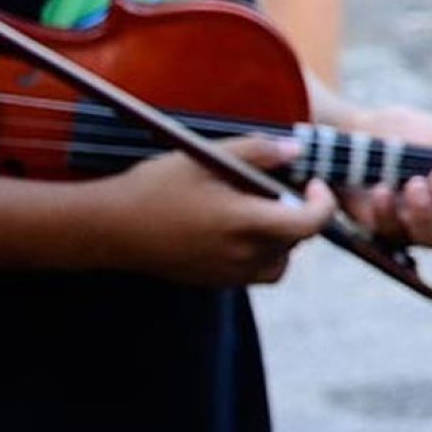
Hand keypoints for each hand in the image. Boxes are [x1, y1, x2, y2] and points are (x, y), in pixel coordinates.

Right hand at [90, 135, 332, 285]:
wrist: (109, 229)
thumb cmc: (156, 187)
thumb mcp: (205, 157)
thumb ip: (256, 151)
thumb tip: (296, 148)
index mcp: (243, 224)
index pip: (310, 224)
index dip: (322, 203)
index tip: (313, 182)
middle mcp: (242, 256)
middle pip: (298, 239)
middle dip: (298, 211)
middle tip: (275, 186)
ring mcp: (230, 274)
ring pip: (281, 259)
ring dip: (281, 234)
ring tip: (252, 206)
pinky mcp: (217, 283)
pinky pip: (257, 270)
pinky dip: (260, 249)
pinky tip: (233, 224)